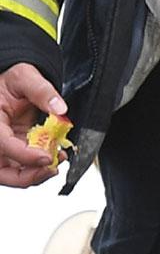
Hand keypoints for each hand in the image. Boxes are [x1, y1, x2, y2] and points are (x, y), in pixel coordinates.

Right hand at [0, 64, 65, 188]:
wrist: (9, 80)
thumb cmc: (10, 79)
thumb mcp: (25, 76)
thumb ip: (42, 91)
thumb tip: (60, 107)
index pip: (3, 146)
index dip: (25, 156)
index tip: (47, 156)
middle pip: (2, 172)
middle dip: (27, 176)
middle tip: (51, 168)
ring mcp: (3, 145)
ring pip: (11, 174)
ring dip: (34, 174)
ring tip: (55, 162)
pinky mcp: (12, 148)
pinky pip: (21, 165)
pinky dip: (37, 166)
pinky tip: (53, 157)